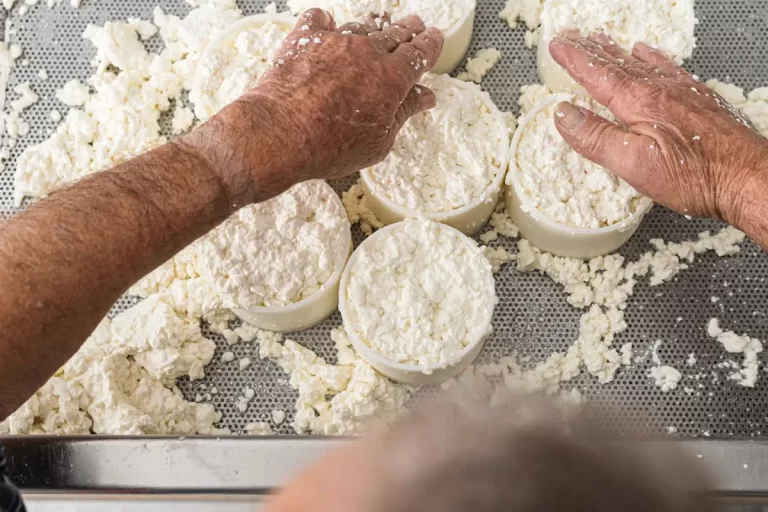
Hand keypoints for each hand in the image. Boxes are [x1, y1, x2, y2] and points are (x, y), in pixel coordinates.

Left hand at [189, 9, 442, 204]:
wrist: (280, 134)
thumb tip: (424, 97)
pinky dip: (326, 22)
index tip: (434, 39)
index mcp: (393, 77)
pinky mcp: (305, 39)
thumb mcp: (379, 140)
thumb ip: (403, 113)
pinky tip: (327, 25)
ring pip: (362, 27)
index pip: (420, 53)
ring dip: (373, 29)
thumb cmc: (330, 145)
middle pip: (395, 34)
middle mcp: (368, 51)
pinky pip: (319, 20)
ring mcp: (336, 41)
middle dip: (408, 30)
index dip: (430, 45)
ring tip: (377, 32)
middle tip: (414, 27)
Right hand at [548, 31, 767, 228]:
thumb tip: (563, 114)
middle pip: (617, 63)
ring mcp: (680, 93)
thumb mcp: (633, 164)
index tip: (557, 46)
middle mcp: (659, 90)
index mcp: (638, 103)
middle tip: (571, 36)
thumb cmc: (695, 175)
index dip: (574, 59)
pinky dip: (651, 58)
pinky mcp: (697, 100)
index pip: (597, 74)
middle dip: (590, 49)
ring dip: (616, 52)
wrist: (747, 175)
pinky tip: (647, 54)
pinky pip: (668, 68)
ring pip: (640, 63)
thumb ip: (596, 137)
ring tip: (600, 41)